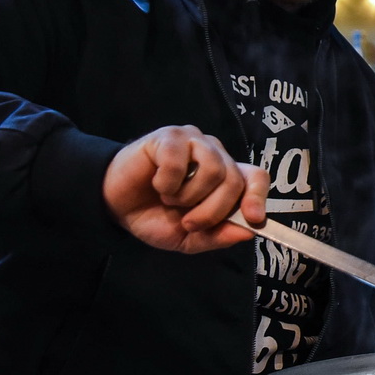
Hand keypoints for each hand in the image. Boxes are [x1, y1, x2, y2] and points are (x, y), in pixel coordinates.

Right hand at [102, 125, 266, 252]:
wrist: (116, 205)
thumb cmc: (154, 216)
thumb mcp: (189, 238)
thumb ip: (217, 236)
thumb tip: (247, 232)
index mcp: (225, 177)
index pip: (256, 177)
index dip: (258, 196)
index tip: (254, 217)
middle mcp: (214, 154)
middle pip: (234, 180)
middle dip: (213, 211)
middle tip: (188, 222)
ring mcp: (193, 141)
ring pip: (213, 169)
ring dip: (188, 196)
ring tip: (170, 199)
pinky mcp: (170, 136)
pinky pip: (180, 161)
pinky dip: (167, 182)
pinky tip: (157, 183)